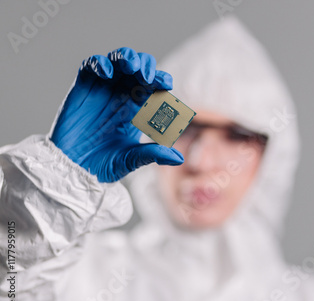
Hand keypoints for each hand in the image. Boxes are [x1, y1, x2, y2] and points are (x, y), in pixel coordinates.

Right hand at [50, 47, 183, 182]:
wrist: (72, 169)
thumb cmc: (102, 164)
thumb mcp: (131, 160)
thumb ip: (152, 154)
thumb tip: (179, 159)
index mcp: (138, 108)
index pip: (154, 87)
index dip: (161, 80)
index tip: (167, 85)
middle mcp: (122, 94)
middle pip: (139, 68)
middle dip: (147, 67)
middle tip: (149, 78)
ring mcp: (103, 89)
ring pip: (118, 61)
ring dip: (127, 58)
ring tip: (134, 67)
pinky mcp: (83, 87)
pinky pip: (91, 65)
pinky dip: (100, 63)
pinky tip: (108, 73)